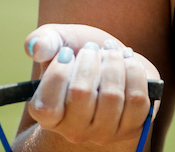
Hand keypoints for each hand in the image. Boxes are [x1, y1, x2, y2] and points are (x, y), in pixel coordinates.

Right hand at [23, 24, 159, 145]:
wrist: (111, 65)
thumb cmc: (80, 56)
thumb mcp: (59, 42)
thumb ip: (44, 41)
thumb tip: (37, 47)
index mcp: (47, 116)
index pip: (47, 106)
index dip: (59, 72)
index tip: (67, 53)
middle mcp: (74, 131)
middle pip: (82, 94)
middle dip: (90, 60)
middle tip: (92, 48)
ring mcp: (104, 133)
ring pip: (111, 96)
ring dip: (113, 62)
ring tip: (111, 52)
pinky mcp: (132, 126)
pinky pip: (137, 99)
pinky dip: (134, 72)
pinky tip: (128, 61)